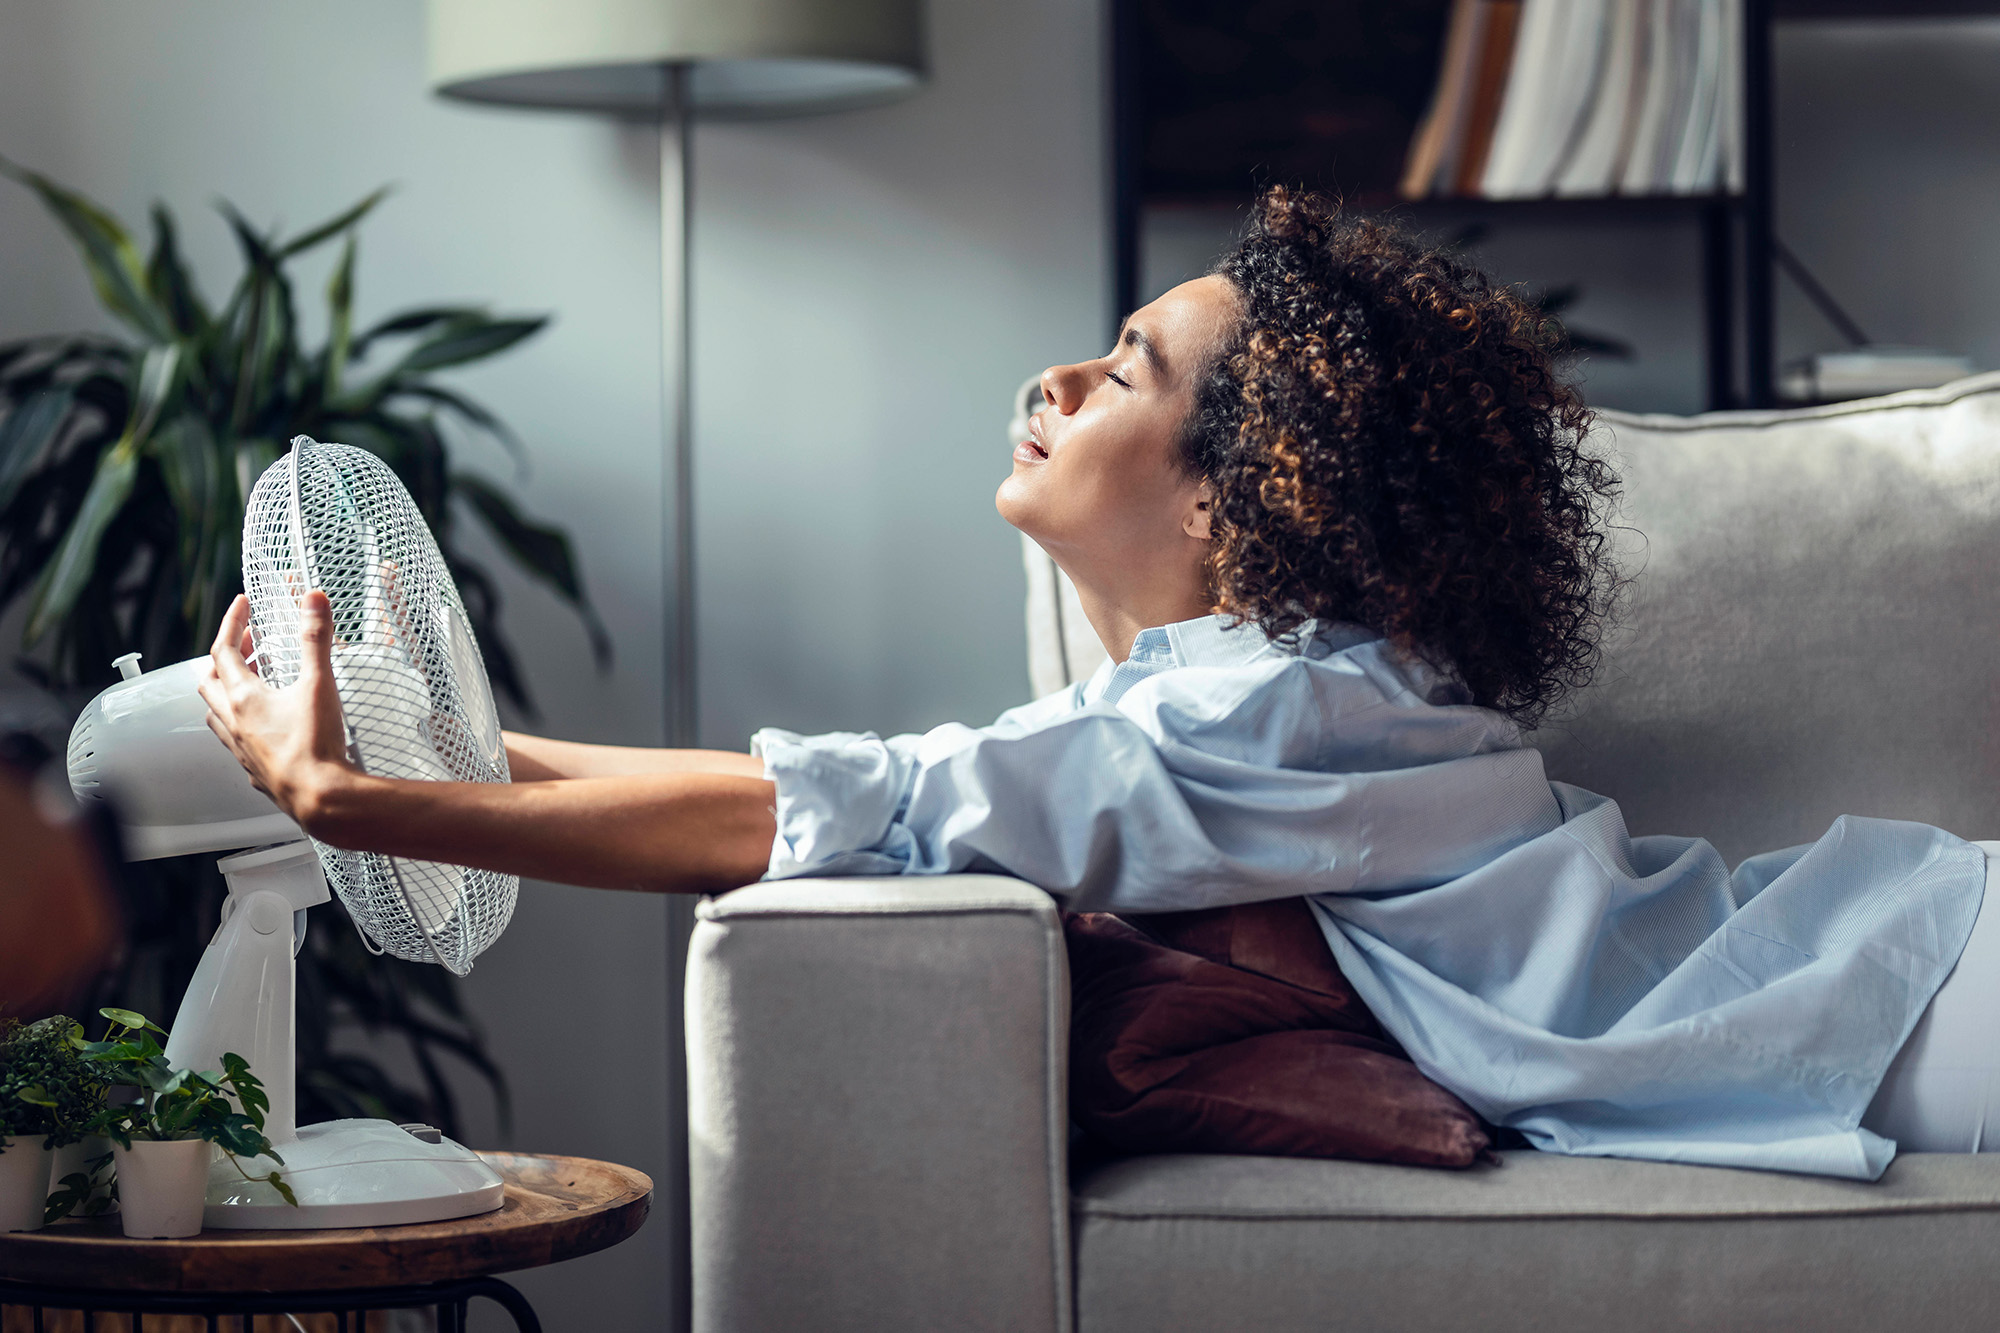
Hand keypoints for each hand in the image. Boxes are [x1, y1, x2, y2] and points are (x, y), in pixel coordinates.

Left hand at [199, 591, 354, 831]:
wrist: (321, 799)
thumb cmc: (315, 746)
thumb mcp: (319, 683)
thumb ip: (315, 639)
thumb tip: (313, 601)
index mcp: (244, 698)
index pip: (224, 650)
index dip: (232, 623)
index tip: (243, 606)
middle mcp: (234, 722)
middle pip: (210, 681)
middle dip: (225, 657)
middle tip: (248, 644)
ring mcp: (241, 748)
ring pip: (216, 713)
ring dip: (226, 692)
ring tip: (249, 683)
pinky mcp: (254, 769)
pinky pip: (234, 741)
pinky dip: (239, 725)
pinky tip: (261, 727)